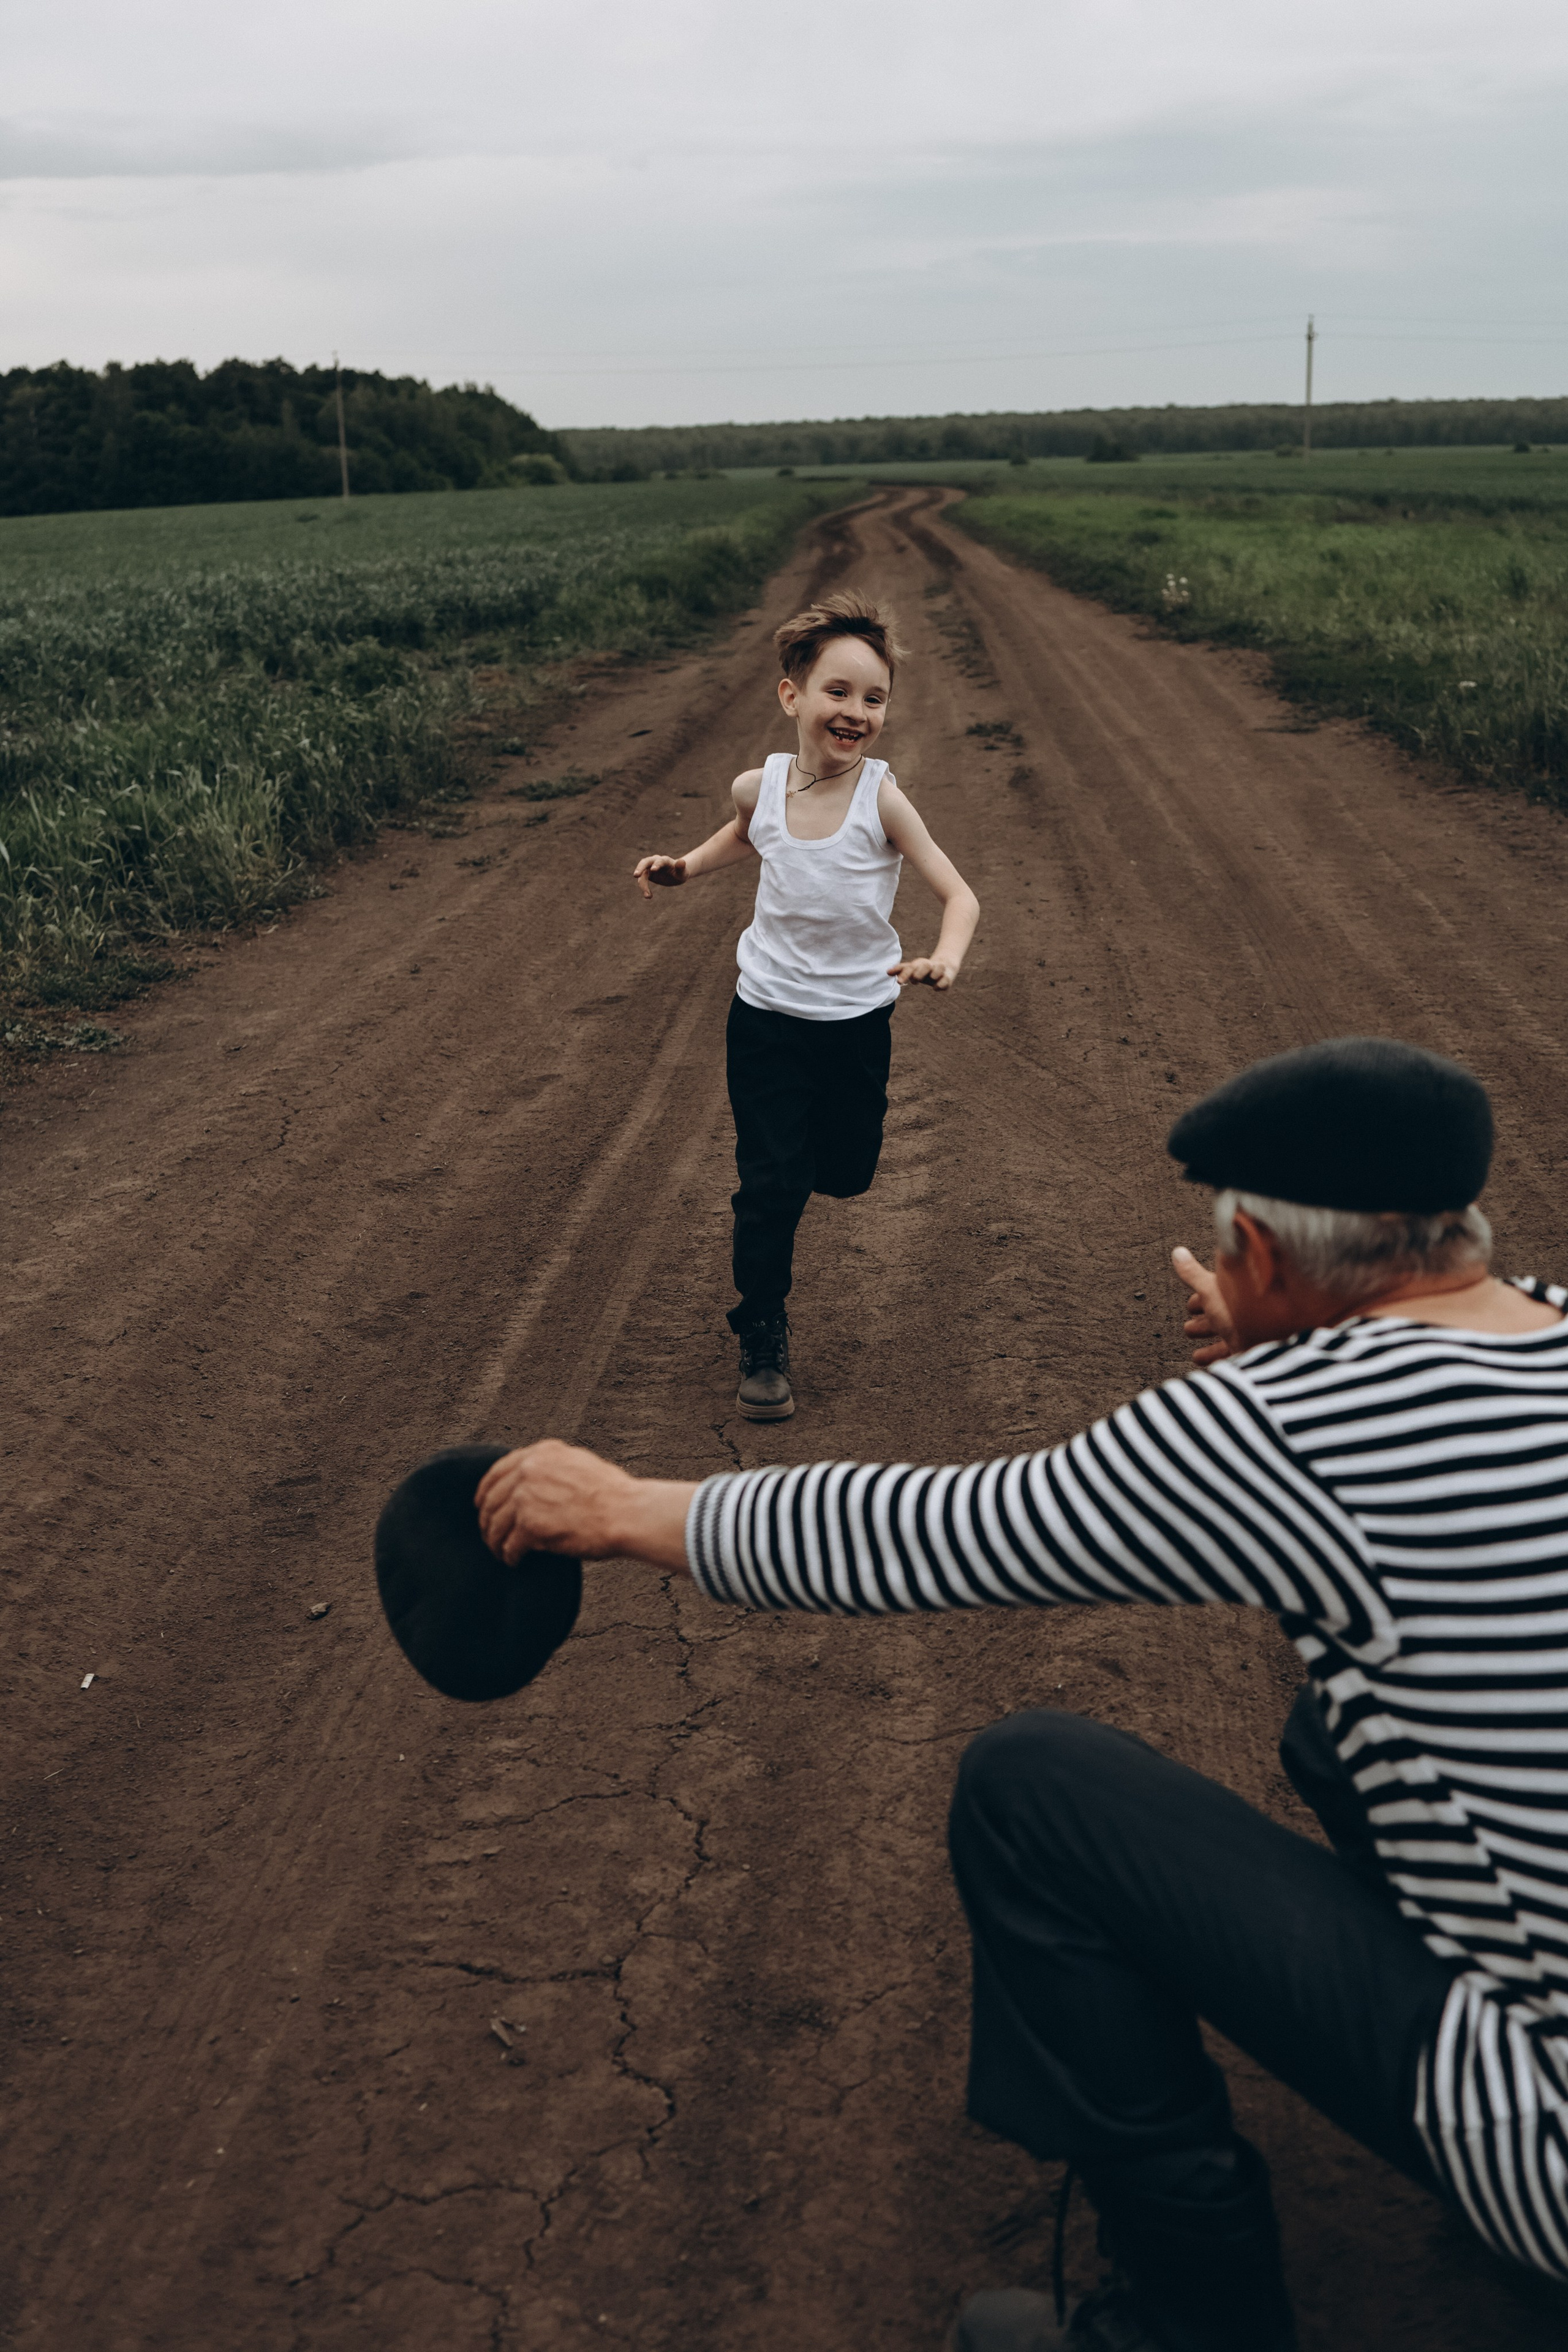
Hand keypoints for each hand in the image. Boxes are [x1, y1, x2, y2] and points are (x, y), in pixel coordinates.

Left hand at [477, 1439, 639, 1563]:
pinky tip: (514, 1562)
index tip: (482, 1506)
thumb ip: (553, 1468)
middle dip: (487, 1520)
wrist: (627, 1513)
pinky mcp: (530, 1525)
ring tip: (500, 1552)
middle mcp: (529, 1469)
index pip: (499, 1470)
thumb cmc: (613, 1495)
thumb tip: (534, 1480)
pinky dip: (509, 1556)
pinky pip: (509, 1545)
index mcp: (542, 1453)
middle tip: (490, 1536)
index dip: (486, 1491)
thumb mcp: (579, 1464)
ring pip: (496, 1524)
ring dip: (495, 1541)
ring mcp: (527, 1496)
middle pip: (492, 1499)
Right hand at [633, 855, 686, 898]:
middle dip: (640, 868)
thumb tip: (681, 862)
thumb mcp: (683, 872)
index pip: (660, 861)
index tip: (653, 870)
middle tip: (635, 875)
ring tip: (647, 896)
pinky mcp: (647, 873)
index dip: (657, 864)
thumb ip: (681, 867)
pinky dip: (644, 887)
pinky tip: (649, 896)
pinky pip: (642, 879)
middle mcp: (655, 861)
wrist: (676, 874)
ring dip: (642, 884)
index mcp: (665, 860)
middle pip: (645, 862)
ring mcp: (650, 867)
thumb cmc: (680, 872)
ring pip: (642, 873)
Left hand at [889, 954, 959, 990]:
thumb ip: (901, 970)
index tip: (898, 982)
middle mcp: (929, 966)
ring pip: (938, 969)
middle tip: (914, 980)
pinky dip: (940, 984)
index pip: (910, 967)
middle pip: (925, 965)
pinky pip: (945, 980)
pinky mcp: (948, 977)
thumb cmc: (924, 970)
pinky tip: (935, 988)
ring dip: (933, 974)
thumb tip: (887, 972)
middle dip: (919, 972)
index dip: (904, 973)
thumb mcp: (913, 969)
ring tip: (930, 978)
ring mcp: (939, 971)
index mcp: (919, 964)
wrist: (946, 965)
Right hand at [1172, 1246, 1236, 1365]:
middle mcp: (1238, 1315)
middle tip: (1190, 1328)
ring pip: (1221, 1341)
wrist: (1268, 1341)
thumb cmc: (1243, 1313)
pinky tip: (1206, 1365)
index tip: (1190, 1306)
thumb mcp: (1210, 1290)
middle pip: (1216, 1319)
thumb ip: (1193, 1274)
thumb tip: (1178, 1253)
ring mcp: (1242, 1336)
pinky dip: (1213, 1362)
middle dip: (1202, 1324)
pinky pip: (1226, 1359)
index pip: (1212, 1296)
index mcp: (1231, 1296)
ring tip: (1198, 1355)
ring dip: (1208, 1348)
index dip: (1198, 1301)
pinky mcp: (1245, 1353)